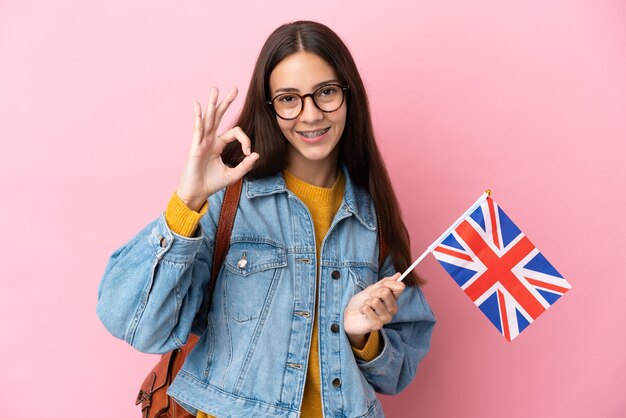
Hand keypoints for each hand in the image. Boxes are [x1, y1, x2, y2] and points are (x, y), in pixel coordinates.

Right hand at [176, 87, 259, 210]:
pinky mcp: (195, 148)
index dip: (245, 139)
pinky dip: (198, 118)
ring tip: (215, 89)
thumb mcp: (233, 175)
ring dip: (212, 104)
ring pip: (208, 119)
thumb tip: (256, 154)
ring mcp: (201, 142)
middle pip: (219, 117)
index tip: (248, 152)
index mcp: (218, 145)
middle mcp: (210, 140)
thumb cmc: (212, 184)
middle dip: (226, 103)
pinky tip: (198, 106)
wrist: (197, 193)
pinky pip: (197, 130)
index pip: (235, 132)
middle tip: (235, 89)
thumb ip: (245, 165)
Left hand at [343, 273, 404, 347]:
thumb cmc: (360, 303)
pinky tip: (363, 313)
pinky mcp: (377, 324)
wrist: (349, 316)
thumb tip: (398, 275)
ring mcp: (386, 317)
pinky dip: (362, 308)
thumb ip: (384, 283)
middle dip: (373, 292)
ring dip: (366, 302)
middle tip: (369, 298)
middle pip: (386, 292)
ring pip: (376, 301)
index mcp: (392, 299)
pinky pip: (368, 309)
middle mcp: (392, 309)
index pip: (400, 287)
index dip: (388, 283)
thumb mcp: (371, 289)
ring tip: (366, 306)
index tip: (380, 286)